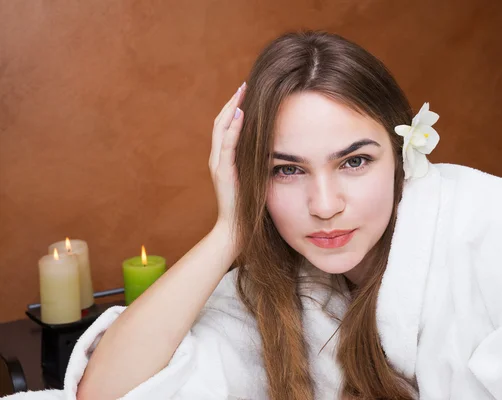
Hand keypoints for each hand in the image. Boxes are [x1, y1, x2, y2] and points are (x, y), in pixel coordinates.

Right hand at [209, 82, 245, 246]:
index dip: (234, 108)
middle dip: (232, 102)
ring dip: (231, 108)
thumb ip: (257, 164)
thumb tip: (274, 150)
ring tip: (242, 91)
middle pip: (221, 122)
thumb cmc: (248, 208)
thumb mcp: (253, 179)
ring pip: (221, 128)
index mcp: (224, 160)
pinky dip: (233, 127)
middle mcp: (217, 159)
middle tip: (244, 85)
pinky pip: (227, 145)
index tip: (247, 93)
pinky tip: (242, 113)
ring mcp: (218, 165)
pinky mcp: (223, 172)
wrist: (236, 231)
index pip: (227, 127)